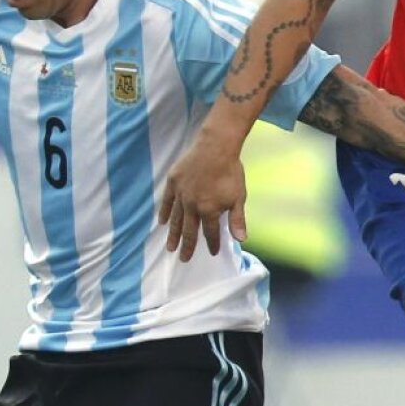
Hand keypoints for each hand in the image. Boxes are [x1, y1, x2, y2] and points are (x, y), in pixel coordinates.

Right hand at [159, 130, 247, 260]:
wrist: (216, 146)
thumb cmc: (230, 172)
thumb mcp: (239, 197)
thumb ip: (237, 220)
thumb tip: (241, 240)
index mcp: (209, 210)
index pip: (210, 233)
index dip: (212, 243)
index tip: (213, 252)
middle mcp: (192, 206)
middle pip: (189, 231)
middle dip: (188, 246)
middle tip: (184, 259)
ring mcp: (181, 194)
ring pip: (175, 219)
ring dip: (173, 235)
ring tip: (170, 248)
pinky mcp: (173, 182)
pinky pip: (167, 201)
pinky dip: (165, 212)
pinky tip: (162, 222)